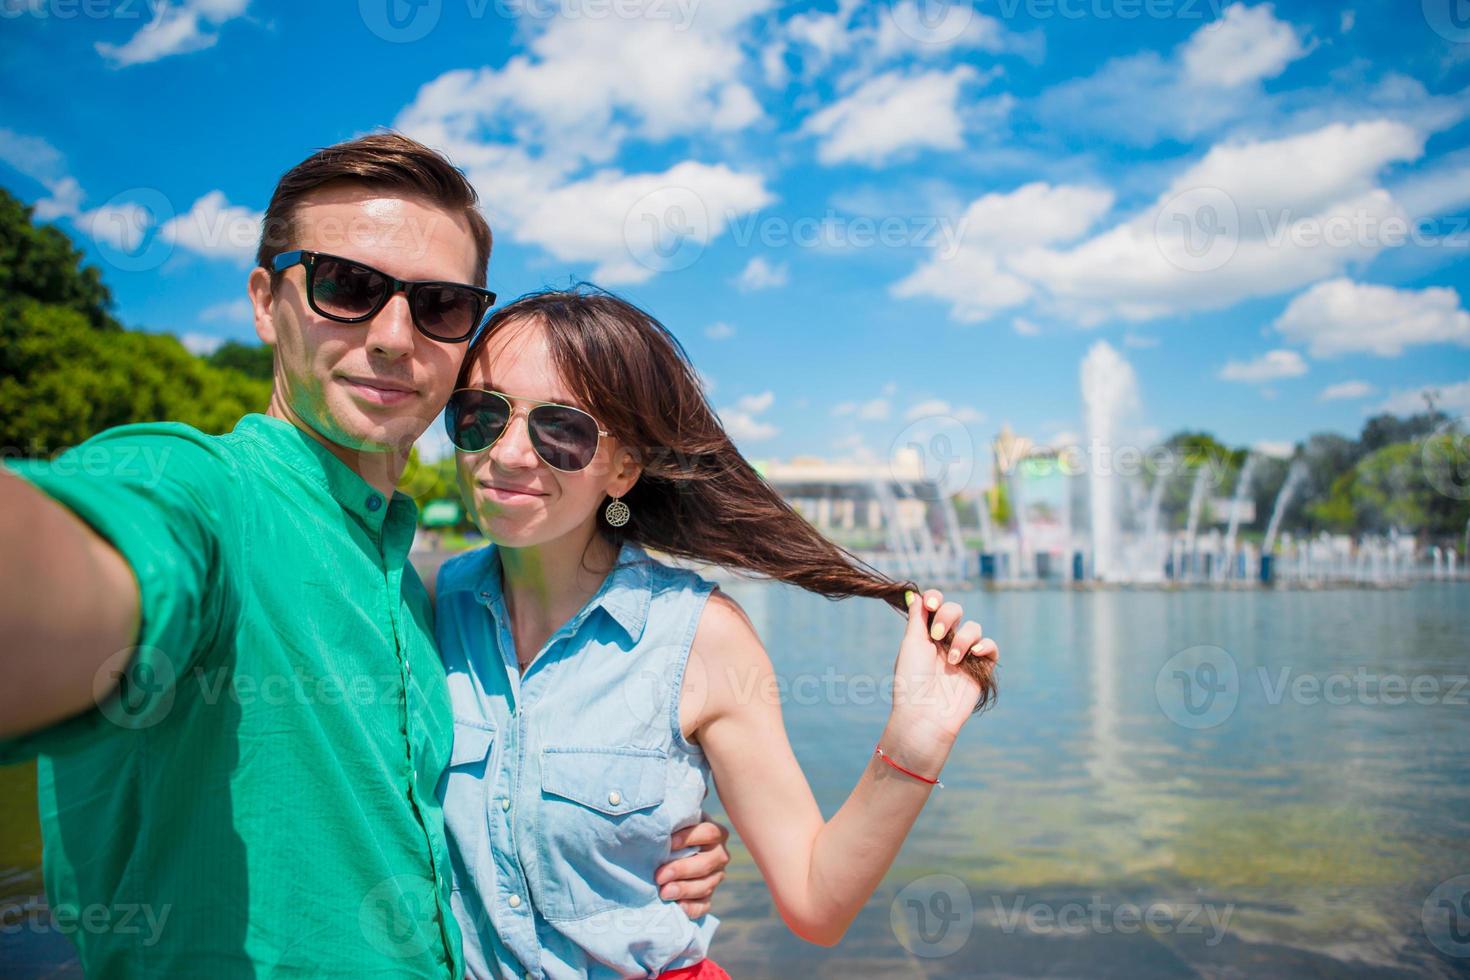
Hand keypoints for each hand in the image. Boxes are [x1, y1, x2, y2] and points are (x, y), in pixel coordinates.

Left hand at [654, 815, 730, 918]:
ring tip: (663, 893)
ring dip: (683, 890)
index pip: (708, 833)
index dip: (688, 838)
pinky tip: (677, 907)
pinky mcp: (708, 896)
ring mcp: (716, 877)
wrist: (669, 854)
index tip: (667, 843)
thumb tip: (657, 824)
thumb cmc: (669, 833)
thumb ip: (671, 822)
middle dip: (681, 870)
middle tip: (659, 876)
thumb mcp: (674, 823)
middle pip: (705, 863)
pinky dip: (691, 908)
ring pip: (705, 885)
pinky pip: (704, 905)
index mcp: (715, 832)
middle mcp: (719, 854)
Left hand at [889, 589, 998, 745]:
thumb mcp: (911, 645)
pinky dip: (986, 646)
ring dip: (964, 637)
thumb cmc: (911, 681)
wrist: (925, 714)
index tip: (932, 604)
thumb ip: (917, 618)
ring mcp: (964, 655)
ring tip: (952, 660)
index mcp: (926, 635)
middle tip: (937, 635)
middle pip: (955, 610)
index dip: (936, 598)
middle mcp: (945, 641)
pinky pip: (991, 647)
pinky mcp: (980, 669)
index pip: (936, 606)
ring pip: (974, 627)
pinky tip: (975, 653)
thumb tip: (915, 594)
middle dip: (948, 616)